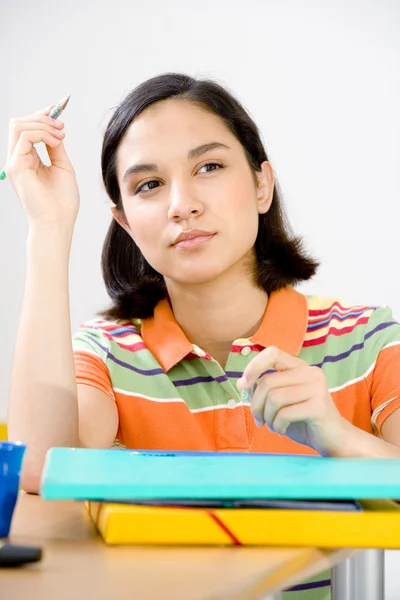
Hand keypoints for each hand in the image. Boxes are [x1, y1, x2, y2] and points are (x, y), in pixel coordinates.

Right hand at [4, 105, 79, 228]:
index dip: (41, 116)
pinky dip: (42, 133)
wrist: (58, 221)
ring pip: (19, 125)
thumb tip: (56, 129)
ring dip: (43, 124)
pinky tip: (56, 141)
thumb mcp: (62, 166)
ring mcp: (14, 162)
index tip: (57, 110)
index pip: (26, 129)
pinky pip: (24, 137)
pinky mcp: (16, 166)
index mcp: (28, 159)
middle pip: (19, 123)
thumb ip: (56, 147)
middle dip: (41, 117)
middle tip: (61, 126)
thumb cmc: (62, 201)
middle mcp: (17, 159)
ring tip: (60, 135)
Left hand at [237, 346, 348, 455]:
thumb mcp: (279, 401)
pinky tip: (282, 430)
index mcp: (299, 367)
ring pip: (274, 398)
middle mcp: (310, 372)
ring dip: (267, 417)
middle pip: (267, 382)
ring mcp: (317, 388)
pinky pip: (285, 414)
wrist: (332, 439)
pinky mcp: (319, 407)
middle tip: (259, 420)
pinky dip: (277, 425)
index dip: (253, 366)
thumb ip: (263, 389)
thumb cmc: (302, 419)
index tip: (243, 385)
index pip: (272, 353)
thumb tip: (242, 383)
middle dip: (256, 404)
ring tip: (272, 426)